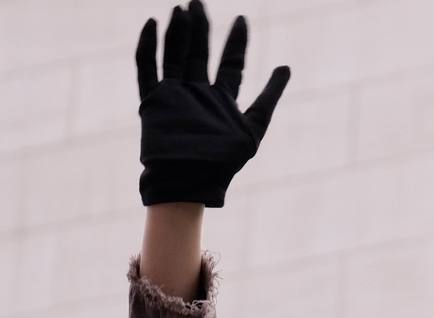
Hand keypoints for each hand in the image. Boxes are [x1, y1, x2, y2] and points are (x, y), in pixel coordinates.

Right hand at [135, 0, 290, 206]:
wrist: (190, 183)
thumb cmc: (223, 163)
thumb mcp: (254, 128)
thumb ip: (268, 97)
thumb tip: (286, 66)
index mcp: (222, 101)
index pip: (231, 64)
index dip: (236, 42)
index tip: (242, 18)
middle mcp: (198, 95)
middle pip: (199, 53)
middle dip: (201, 27)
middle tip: (199, 2)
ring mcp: (174, 96)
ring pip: (174, 55)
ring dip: (177, 32)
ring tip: (182, 9)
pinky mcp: (153, 103)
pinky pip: (147, 70)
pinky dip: (148, 47)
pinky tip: (153, 24)